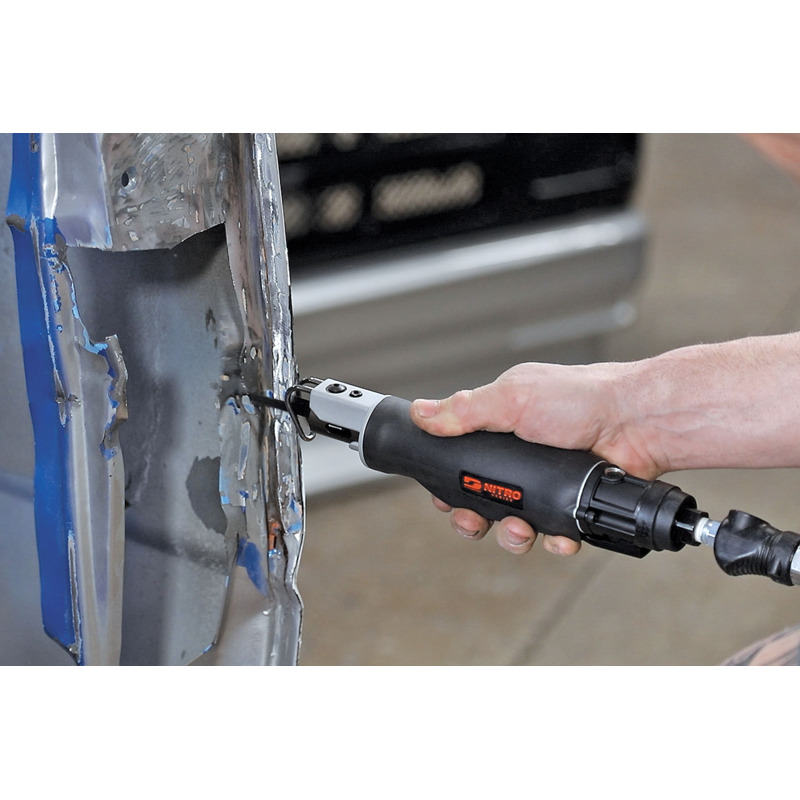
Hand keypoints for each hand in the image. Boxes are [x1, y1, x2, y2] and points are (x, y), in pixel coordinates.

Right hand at [410, 361, 665, 555]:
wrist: (640, 421)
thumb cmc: (583, 398)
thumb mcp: (513, 398)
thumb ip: (465, 410)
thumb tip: (421, 413)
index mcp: (501, 426)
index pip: (462, 459)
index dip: (450, 483)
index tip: (445, 497)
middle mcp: (523, 456)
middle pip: (484, 499)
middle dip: (476, 518)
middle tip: (476, 522)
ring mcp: (548, 482)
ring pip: (517, 523)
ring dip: (513, 535)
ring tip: (523, 530)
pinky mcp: (573, 503)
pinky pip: (555, 533)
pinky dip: (555, 540)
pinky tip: (560, 537)